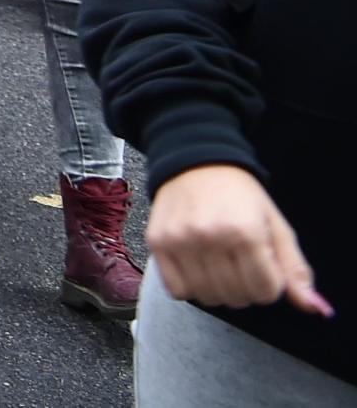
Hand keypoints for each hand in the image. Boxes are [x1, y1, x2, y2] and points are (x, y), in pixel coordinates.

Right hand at [148, 165, 333, 316]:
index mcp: (245, 232)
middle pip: (237, 297)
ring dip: (219, 290)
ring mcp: (180, 240)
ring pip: (208, 297)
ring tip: (219, 266)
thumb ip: (296, 269)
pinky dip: (190, 288)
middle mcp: (210, 237)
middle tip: (241, 264)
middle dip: (246, 288)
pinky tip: (197, 268)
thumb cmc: (241, 196)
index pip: (266, 291)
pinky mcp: (157, 242)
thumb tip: (314, 308)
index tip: (263, 265)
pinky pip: (176, 290)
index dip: (270, 284)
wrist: (196, 163)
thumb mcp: (276, 226)